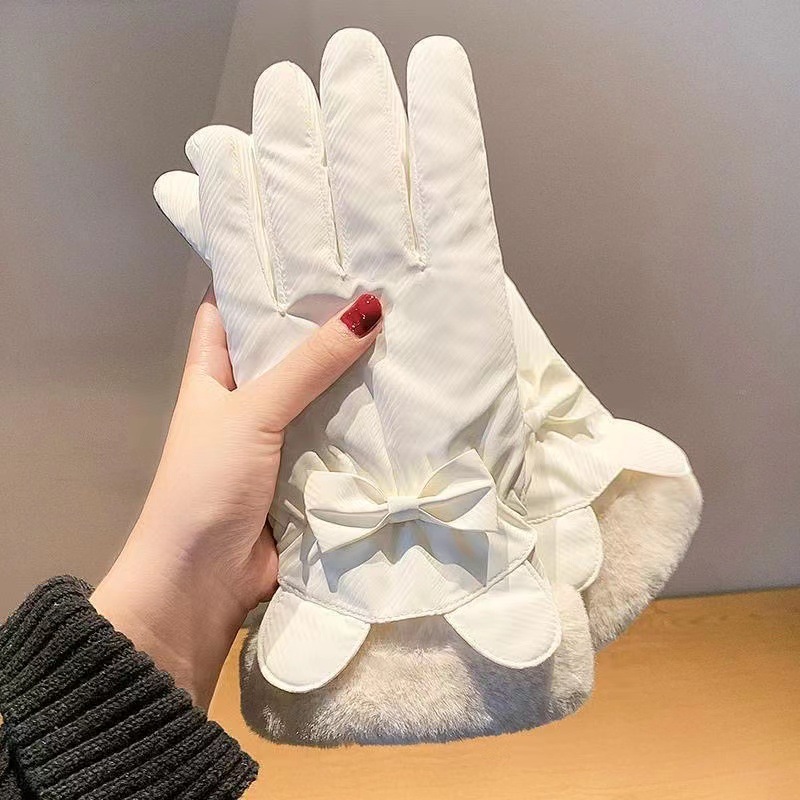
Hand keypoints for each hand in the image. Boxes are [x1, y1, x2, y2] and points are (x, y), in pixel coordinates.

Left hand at [91, 286, 381, 706]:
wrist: (203, 585)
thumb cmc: (207, 485)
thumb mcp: (252, 413)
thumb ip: (308, 365)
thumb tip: (370, 307)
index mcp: (214, 373)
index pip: (232, 307)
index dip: (262, 275)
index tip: (309, 244)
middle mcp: (246, 399)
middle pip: (288, 349)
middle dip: (327, 323)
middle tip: (382, 282)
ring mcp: (279, 438)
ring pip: (321, 394)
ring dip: (355, 373)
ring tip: (408, 329)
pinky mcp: (307, 473)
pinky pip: (340, 437)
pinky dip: (367, 423)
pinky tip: (408, 398)